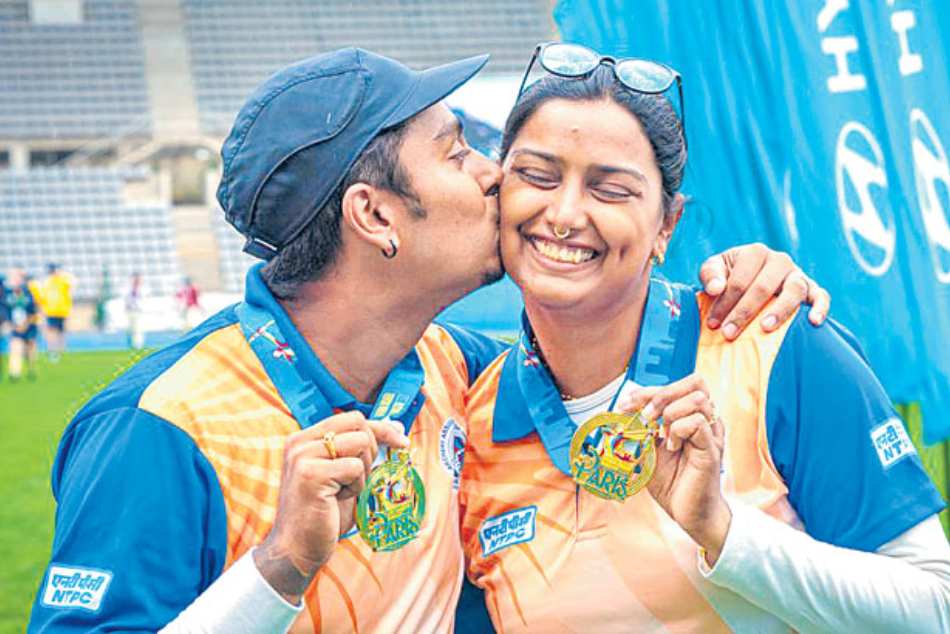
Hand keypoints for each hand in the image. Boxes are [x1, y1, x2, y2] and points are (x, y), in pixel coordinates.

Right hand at [253, 412, 408, 603]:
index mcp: (306, 438)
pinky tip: (338, 499)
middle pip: (359, 424)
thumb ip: (366, 450)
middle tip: (359, 477)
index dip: (382, 428)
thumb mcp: (346, 475)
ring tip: (344, 490)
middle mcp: (300, 442)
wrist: (297, 550)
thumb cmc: (323, 514)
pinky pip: (354, 468)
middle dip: (372, 450)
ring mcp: (303, 456)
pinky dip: (356, 486)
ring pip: (360, 443)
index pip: (353, 418)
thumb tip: (398, 427)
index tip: (401, 442)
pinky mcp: (311, 475)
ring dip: (363, 471)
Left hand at [617, 375, 730, 564]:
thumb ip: (640, 428)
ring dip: (670, 412)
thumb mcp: (648, 450)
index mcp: (691, 416)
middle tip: (645, 416)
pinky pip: (696, 422)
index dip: (648, 390)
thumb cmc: (671, 483)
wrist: (687, 513)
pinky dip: (677, 430)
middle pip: (695, 382)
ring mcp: (712, 432)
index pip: (677, 385)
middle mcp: (706, 420)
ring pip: (697, 398)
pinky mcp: (712, 448)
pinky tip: (672, 448)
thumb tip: (618, 410)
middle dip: (662, 394)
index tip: (625, 406)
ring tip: (662, 436)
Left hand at [699, 243, 830, 339]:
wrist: (749, 277)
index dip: (724, 303)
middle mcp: (779, 260)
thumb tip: (715, 289)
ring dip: (780, 310)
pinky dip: (820, 307)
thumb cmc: (729, 275)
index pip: (739, 280)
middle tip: (729, 333)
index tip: (713, 324)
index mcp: (755, 252)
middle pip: (763, 287)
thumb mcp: (714, 268)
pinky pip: (821, 296)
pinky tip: (813, 321)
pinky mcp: (811, 288)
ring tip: (765, 328)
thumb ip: (710, 275)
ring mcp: (797, 274)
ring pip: (794, 289)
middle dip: (744, 312)